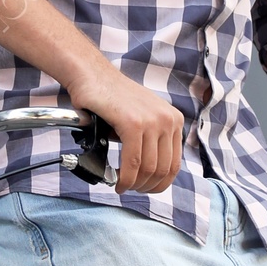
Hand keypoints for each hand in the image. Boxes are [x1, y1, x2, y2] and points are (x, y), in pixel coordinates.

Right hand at [66, 65, 182, 195]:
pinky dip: (125, 177)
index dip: (160, 183)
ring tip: (121, 185)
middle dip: (146, 186)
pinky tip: (116, 181)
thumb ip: (152, 140)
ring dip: (134, 184)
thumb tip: (150, 173)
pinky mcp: (133, 123)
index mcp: (174, 119)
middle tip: (130, 189)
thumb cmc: (112, 98)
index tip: (146, 189)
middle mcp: (168, 119)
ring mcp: (152, 121)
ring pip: (149, 168)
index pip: (174, 164)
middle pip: (163, 169)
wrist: (92, 76)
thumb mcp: (143, 117)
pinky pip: (133, 162)